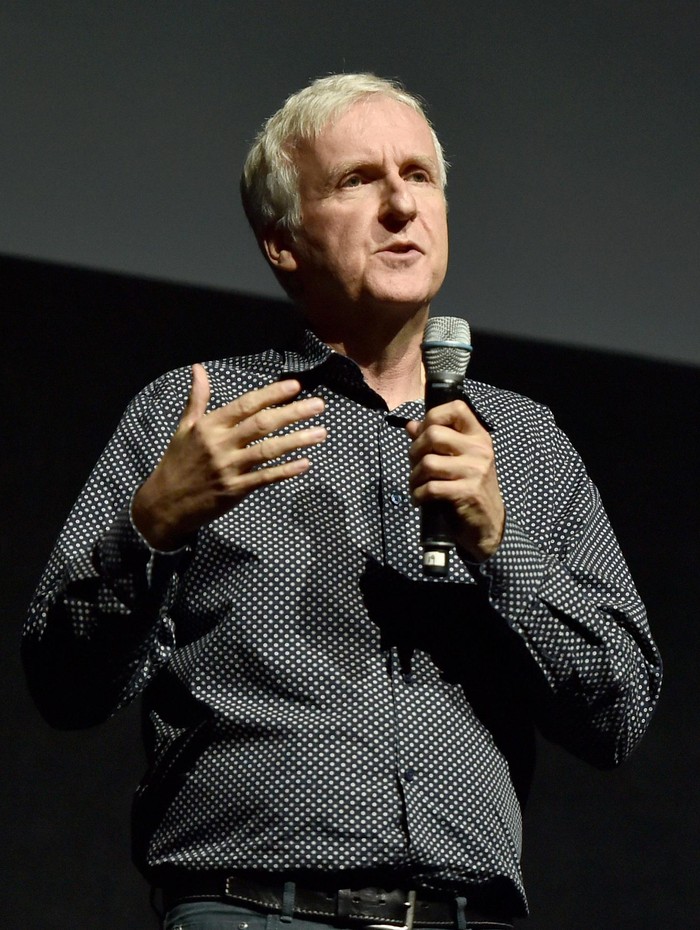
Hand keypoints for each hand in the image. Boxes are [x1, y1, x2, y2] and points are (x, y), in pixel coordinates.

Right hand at [132, 364, 326, 549]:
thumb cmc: (177, 463)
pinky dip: (286, 471)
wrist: (164, 504)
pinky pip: (265, 478)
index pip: (246, 404)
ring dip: (297, 440)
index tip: (295, 386)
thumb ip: (197, 398)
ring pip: (269, 451)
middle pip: (262, 424)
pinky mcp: (235, 490)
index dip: (272, 394)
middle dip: (293, 413)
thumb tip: (198, 368)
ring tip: (321, 432)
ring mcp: (229, 468)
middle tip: (319, 405)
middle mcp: (220, 445)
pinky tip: (305, 463)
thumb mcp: (184, 428)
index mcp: (209, 426)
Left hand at [406, 399, 504, 561]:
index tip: (424, 433)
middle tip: (415, 465)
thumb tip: (411, 425)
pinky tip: (420, 499)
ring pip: (428, 462)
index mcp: (478, 436)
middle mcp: (479, 450)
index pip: (456, 408)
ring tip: (416, 485)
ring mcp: (475, 471)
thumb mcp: (457, 461)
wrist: (489, 524)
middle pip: (434, 434)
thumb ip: (436, 442)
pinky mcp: (467, 492)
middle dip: (415, 451)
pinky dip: (418, 495)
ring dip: (414, 477)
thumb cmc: (469, 488)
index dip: (433, 416)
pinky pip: (431, 488)